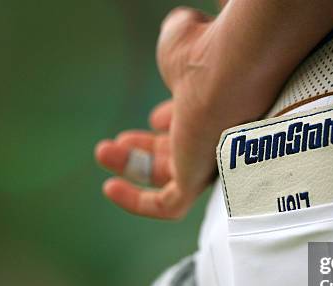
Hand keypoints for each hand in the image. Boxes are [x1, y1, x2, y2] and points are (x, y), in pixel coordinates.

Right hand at [96, 8, 220, 218]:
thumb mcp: (179, 44)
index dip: (172, 122)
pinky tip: (110, 188)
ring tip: (104, 152)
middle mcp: (216, 139)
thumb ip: (176, 43)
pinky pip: (167, 206)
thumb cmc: (206, 54)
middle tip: (121, 140)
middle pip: (182, 153)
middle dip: (149, 148)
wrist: (228, 72)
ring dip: (134, 168)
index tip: (155, 117)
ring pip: (172, 178)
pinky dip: (136, 201)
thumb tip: (181, 31)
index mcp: (217, 108)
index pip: (195, 124)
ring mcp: (207, 164)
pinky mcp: (195, 184)